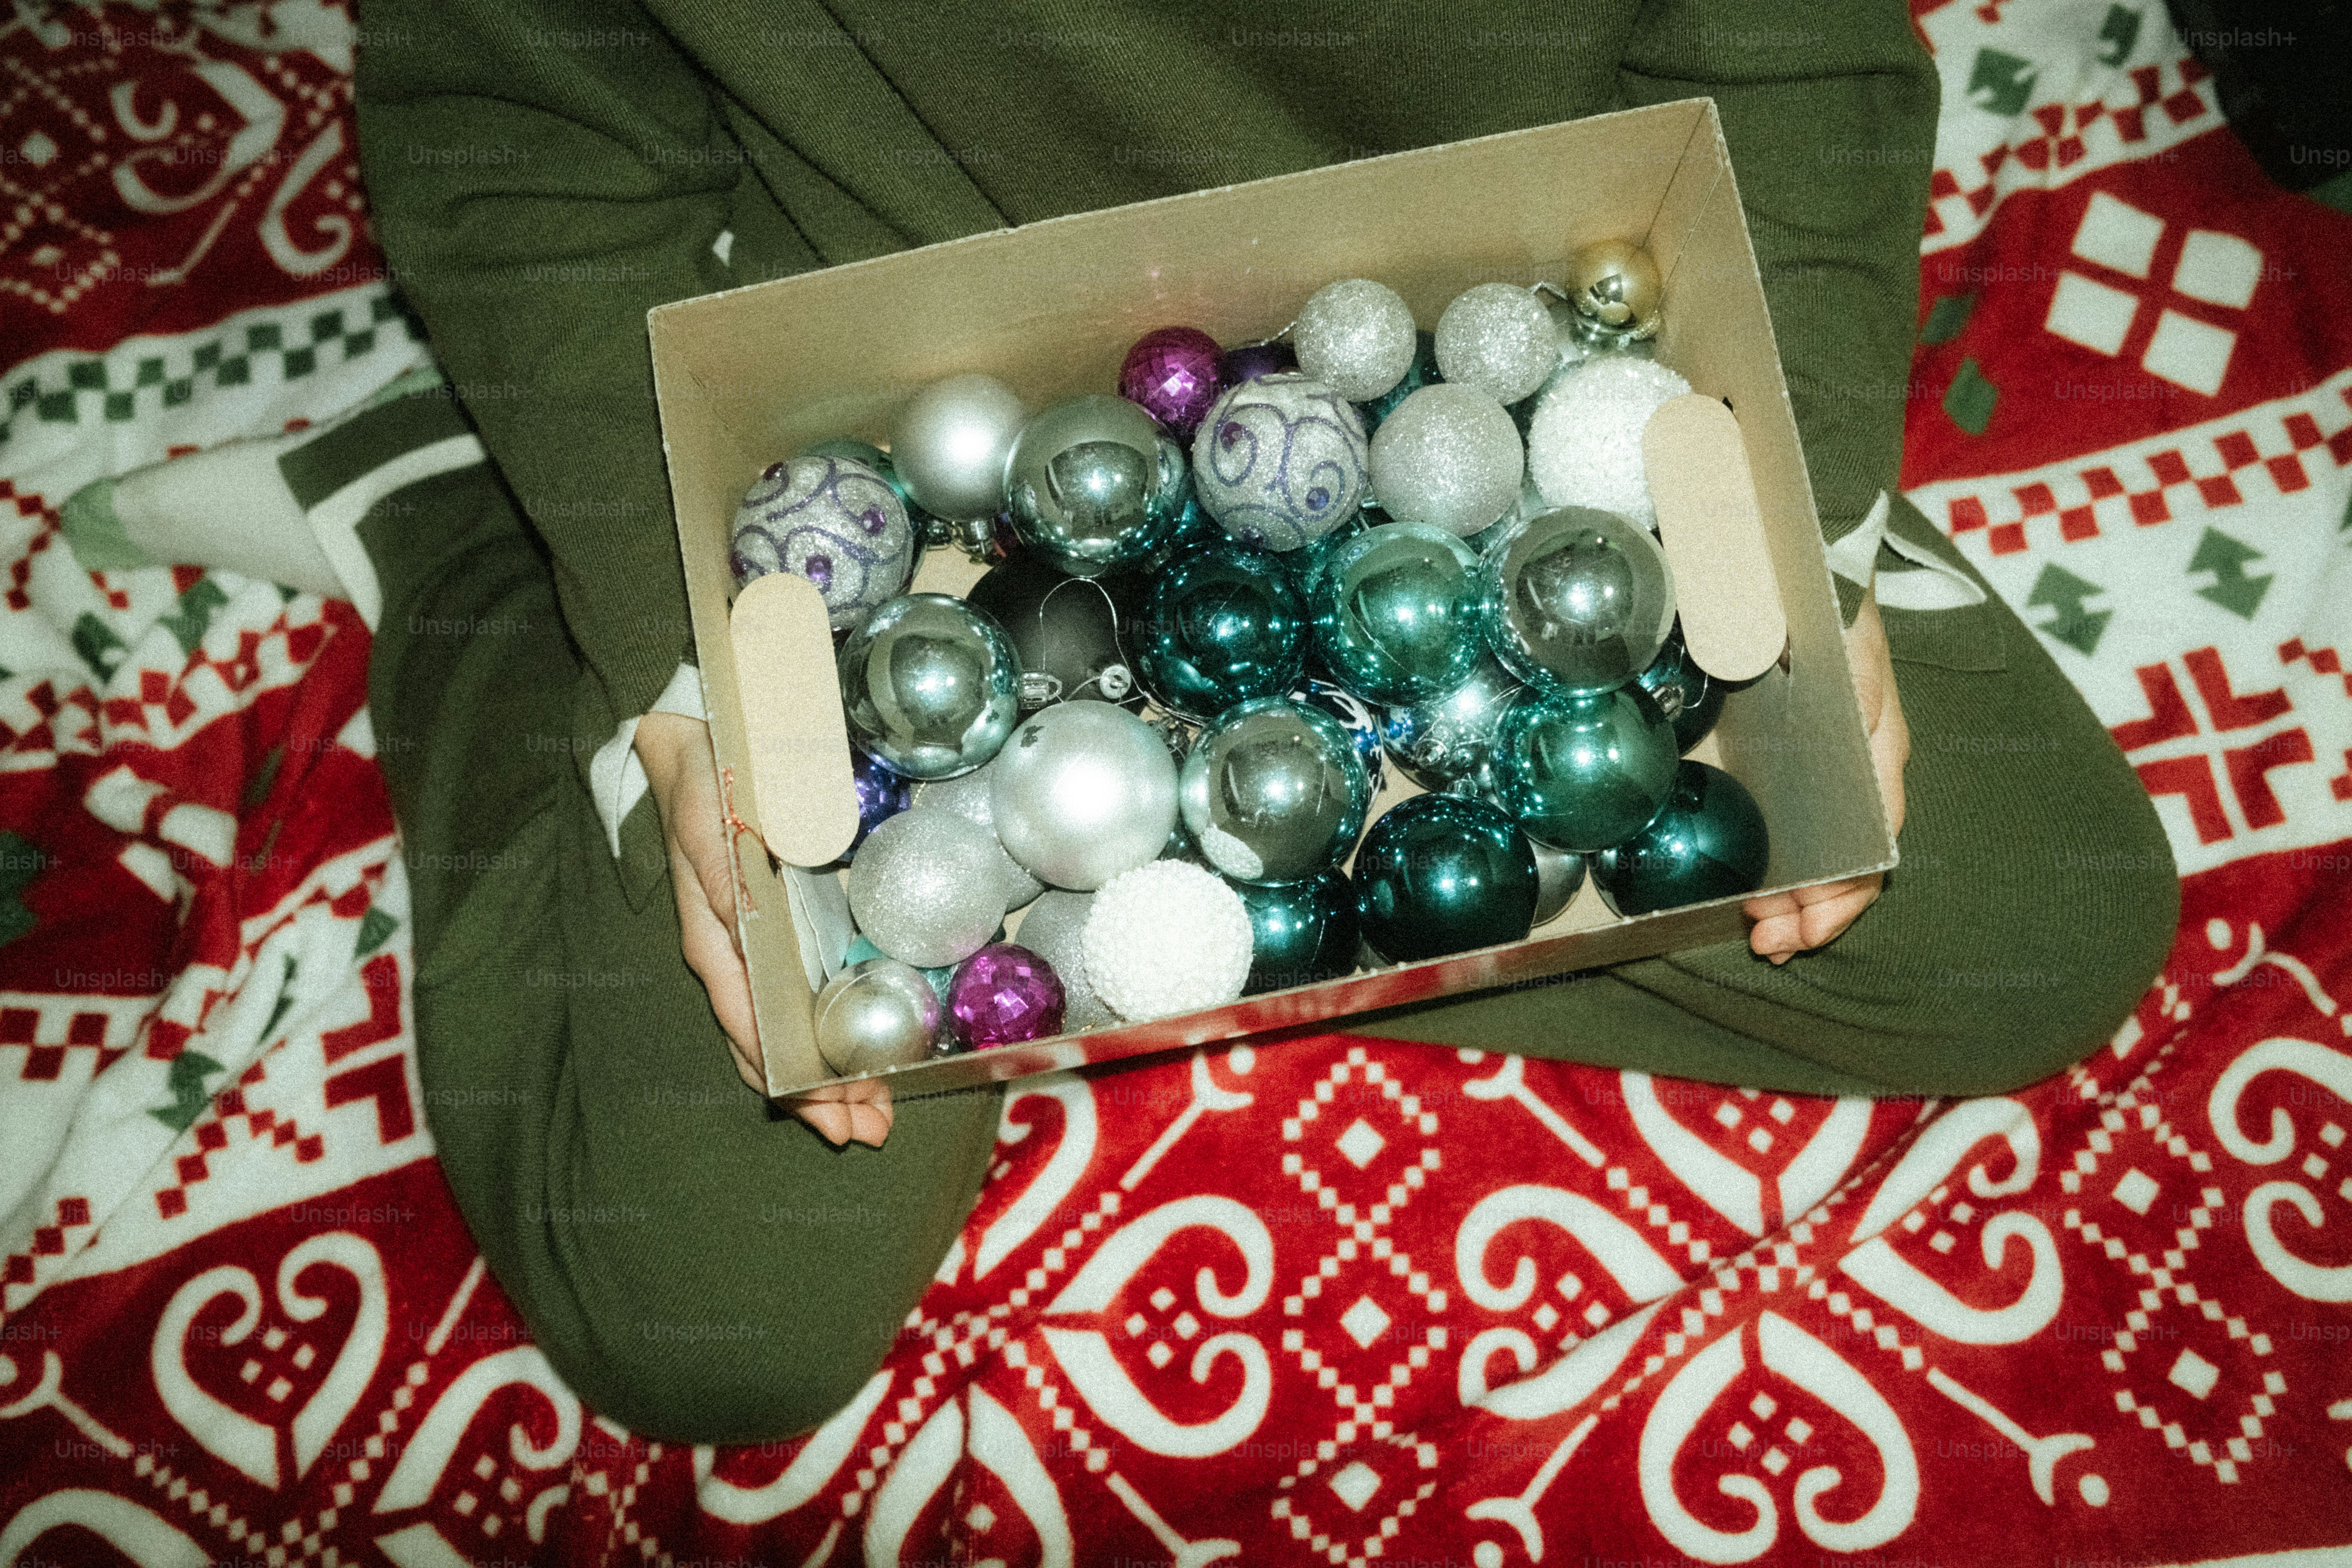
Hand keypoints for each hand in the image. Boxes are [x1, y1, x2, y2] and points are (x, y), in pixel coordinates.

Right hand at [634, 711, 893, 1146]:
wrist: (694, 749)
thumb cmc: (705, 791)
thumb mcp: (712, 830)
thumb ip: (726, 885)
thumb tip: (746, 934)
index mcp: (718, 945)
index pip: (754, 1035)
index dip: (794, 1083)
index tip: (835, 1117)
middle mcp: (736, 960)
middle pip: (772, 1051)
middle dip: (819, 1098)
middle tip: (870, 1132)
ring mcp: (756, 950)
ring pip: (786, 1035)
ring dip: (828, 1079)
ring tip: (872, 1117)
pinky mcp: (778, 932)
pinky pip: (797, 1000)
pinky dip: (825, 1035)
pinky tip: (857, 1055)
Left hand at [1741, 592, 1910, 964]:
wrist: (1798, 572)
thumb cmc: (1830, 613)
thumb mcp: (1848, 646)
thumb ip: (1858, 690)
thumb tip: (1862, 726)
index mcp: (1877, 754)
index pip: (1870, 846)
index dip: (1840, 895)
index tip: (1803, 926)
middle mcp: (1859, 775)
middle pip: (1848, 866)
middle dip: (1814, 914)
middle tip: (1770, 944)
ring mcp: (1826, 776)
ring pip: (1823, 859)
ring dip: (1796, 905)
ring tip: (1762, 936)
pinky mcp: (1791, 770)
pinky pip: (1796, 834)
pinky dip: (1780, 873)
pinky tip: (1756, 899)